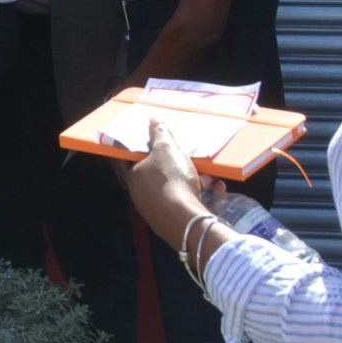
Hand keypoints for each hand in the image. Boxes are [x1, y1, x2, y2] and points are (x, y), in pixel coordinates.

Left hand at [124, 120, 223, 249]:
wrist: (187, 222)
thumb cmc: (171, 181)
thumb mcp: (167, 150)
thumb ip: (160, 134)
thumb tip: (153, 121)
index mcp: (132, 176)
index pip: (126, 159)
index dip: (137, 149)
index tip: (150, 142)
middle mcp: (141, 195)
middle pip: (157, 174)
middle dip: (176, 165)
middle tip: (188, 159)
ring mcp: (157, 210)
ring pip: (176, 188)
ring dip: (194, 180)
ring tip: (207, 177)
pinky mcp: (175, 222)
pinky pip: (188, 202)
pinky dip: (201, 195)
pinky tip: (215, 190)